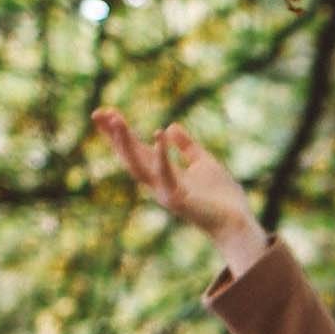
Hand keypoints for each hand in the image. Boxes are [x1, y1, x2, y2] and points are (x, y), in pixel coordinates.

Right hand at [92, 106, 261, 248]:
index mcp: (163, 174)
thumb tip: (170, 126)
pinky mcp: (177, 198)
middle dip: (113, 135)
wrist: (236, 222)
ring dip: (125, 143)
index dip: (119, 133)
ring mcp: (165, 191)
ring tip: (116, 119)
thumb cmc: (220, 197)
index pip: (135, 150)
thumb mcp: (203, 162)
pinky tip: (159, 132)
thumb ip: (186, 146)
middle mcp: (158, 183)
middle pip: (129, 157)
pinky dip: (161, 153)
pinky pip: (166, 172)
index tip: (105, 112)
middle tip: (98, 112)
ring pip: (137, 165)